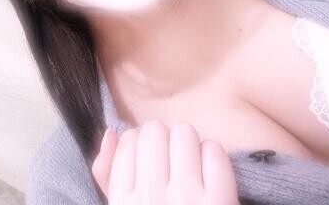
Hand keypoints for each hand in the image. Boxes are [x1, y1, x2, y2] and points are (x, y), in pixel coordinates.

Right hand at [91, 120, 240, 203]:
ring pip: (184, 133)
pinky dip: (213, 157)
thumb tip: (111, 133)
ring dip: (188, 144)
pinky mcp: (220, 201)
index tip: (149, 159)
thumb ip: (108, 176)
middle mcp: (151, 199)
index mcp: (123, 203)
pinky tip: (209, 175)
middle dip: (163, 139)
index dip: (140, 143)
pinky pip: (214, 151)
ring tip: (189, 165)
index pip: (128, 140)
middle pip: (154, 130)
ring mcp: (186, 199)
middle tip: (170, 161)